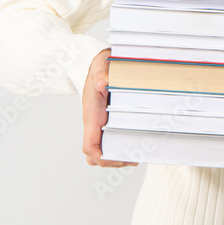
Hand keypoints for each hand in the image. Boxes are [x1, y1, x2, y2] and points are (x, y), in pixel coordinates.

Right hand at [82, 48, 135, 167]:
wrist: (92, 63)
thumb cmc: (98, 66)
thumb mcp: (100, 66)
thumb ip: (100, 74)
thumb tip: (102, 83)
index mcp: (92, 115)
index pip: (89, 145)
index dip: (100, 157)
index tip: (115, 159)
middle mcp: (92, 122)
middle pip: (93, 153)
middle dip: (110, 161)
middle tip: (131, 159)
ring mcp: (97, 123)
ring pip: (99, 149)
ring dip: (114, 157)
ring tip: (134, 157)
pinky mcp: (103, 121)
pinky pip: (105, 140)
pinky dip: (117, 147)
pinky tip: (132, 145)